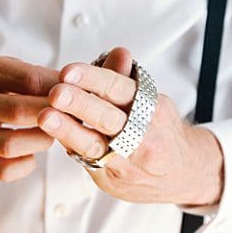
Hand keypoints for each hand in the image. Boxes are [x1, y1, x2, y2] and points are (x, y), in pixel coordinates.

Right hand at [0, 52, 61, 181]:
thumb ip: (27, 74)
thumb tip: (68, 84)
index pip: (25, 80)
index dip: (55, 86)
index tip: (73, 89)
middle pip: (18, 112)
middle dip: (51, 113)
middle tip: (69, 113)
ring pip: (10, 145)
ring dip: (40, 140)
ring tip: (52, 133)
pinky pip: (1, 170)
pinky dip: (24, 165)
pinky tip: (31, 153)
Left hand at [37, 47, 224, 208]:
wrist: (184, 173)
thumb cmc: (159, 131)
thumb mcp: (150, 100)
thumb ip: (125, 80)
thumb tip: (118, 52)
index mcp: (151, 106)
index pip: (120, 88)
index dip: (94, 79)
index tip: (69, 71)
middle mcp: (143, 133)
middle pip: (108, 117)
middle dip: (80, 104)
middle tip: (56, 93)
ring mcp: (129, 160)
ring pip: (95, 144)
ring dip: (68, 130)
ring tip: (46, 117)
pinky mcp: (114, 181)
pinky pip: (88, 163)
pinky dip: (70, 147)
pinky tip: (51, 137)